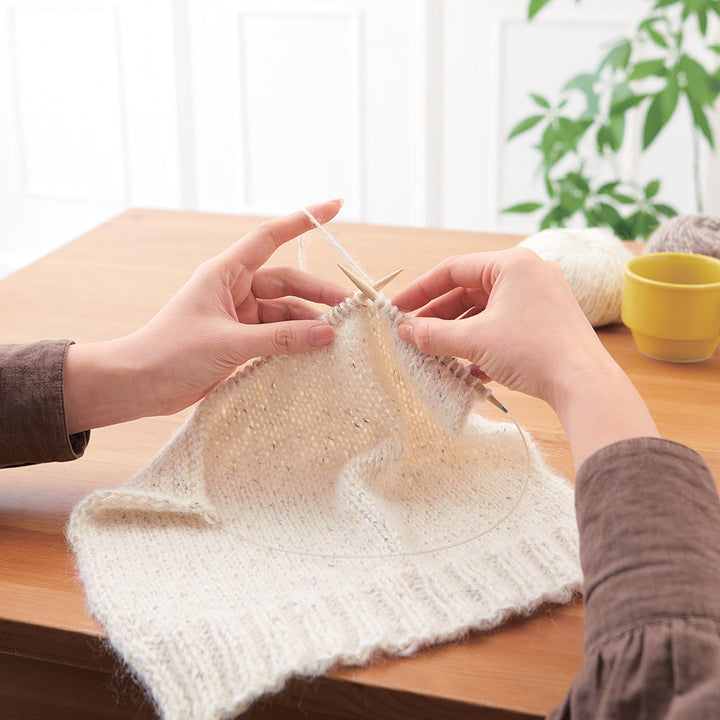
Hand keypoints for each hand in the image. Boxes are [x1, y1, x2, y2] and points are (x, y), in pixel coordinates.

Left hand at [64, 200, 348, 432]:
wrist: (138, 385)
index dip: (303, 220)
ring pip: (284, 313)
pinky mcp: (239, 341)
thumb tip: (326, 334)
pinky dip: (295, 343)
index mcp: (225, 274)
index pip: (270, 237)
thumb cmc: (170, 353)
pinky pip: (276, 336)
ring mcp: (238, 317)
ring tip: (337, 338)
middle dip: (319, 293)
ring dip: (308, 323)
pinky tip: (315, 353)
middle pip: (287, 283)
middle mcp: (235, 290)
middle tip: (350, 309)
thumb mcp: (229, 344)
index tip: (336, 207)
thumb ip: (279, 340)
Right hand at [393, 248, 657, 467]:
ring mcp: (540, 299)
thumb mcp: (475, 340)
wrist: (584, 384)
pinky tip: (468, 369)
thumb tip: (405, 332)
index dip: (420, 290)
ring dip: (459, 334)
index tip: (397, 308)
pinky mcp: (547, 323)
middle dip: (439, 316)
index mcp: (512, 264)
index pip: (453, 270)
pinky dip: (482, 343)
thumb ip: (435, 334)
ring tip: (436, 355)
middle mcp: (528, 274)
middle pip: (469, 291)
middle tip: (413, 334)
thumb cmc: (533, 351)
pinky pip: (504, 326)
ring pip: (486, 312)